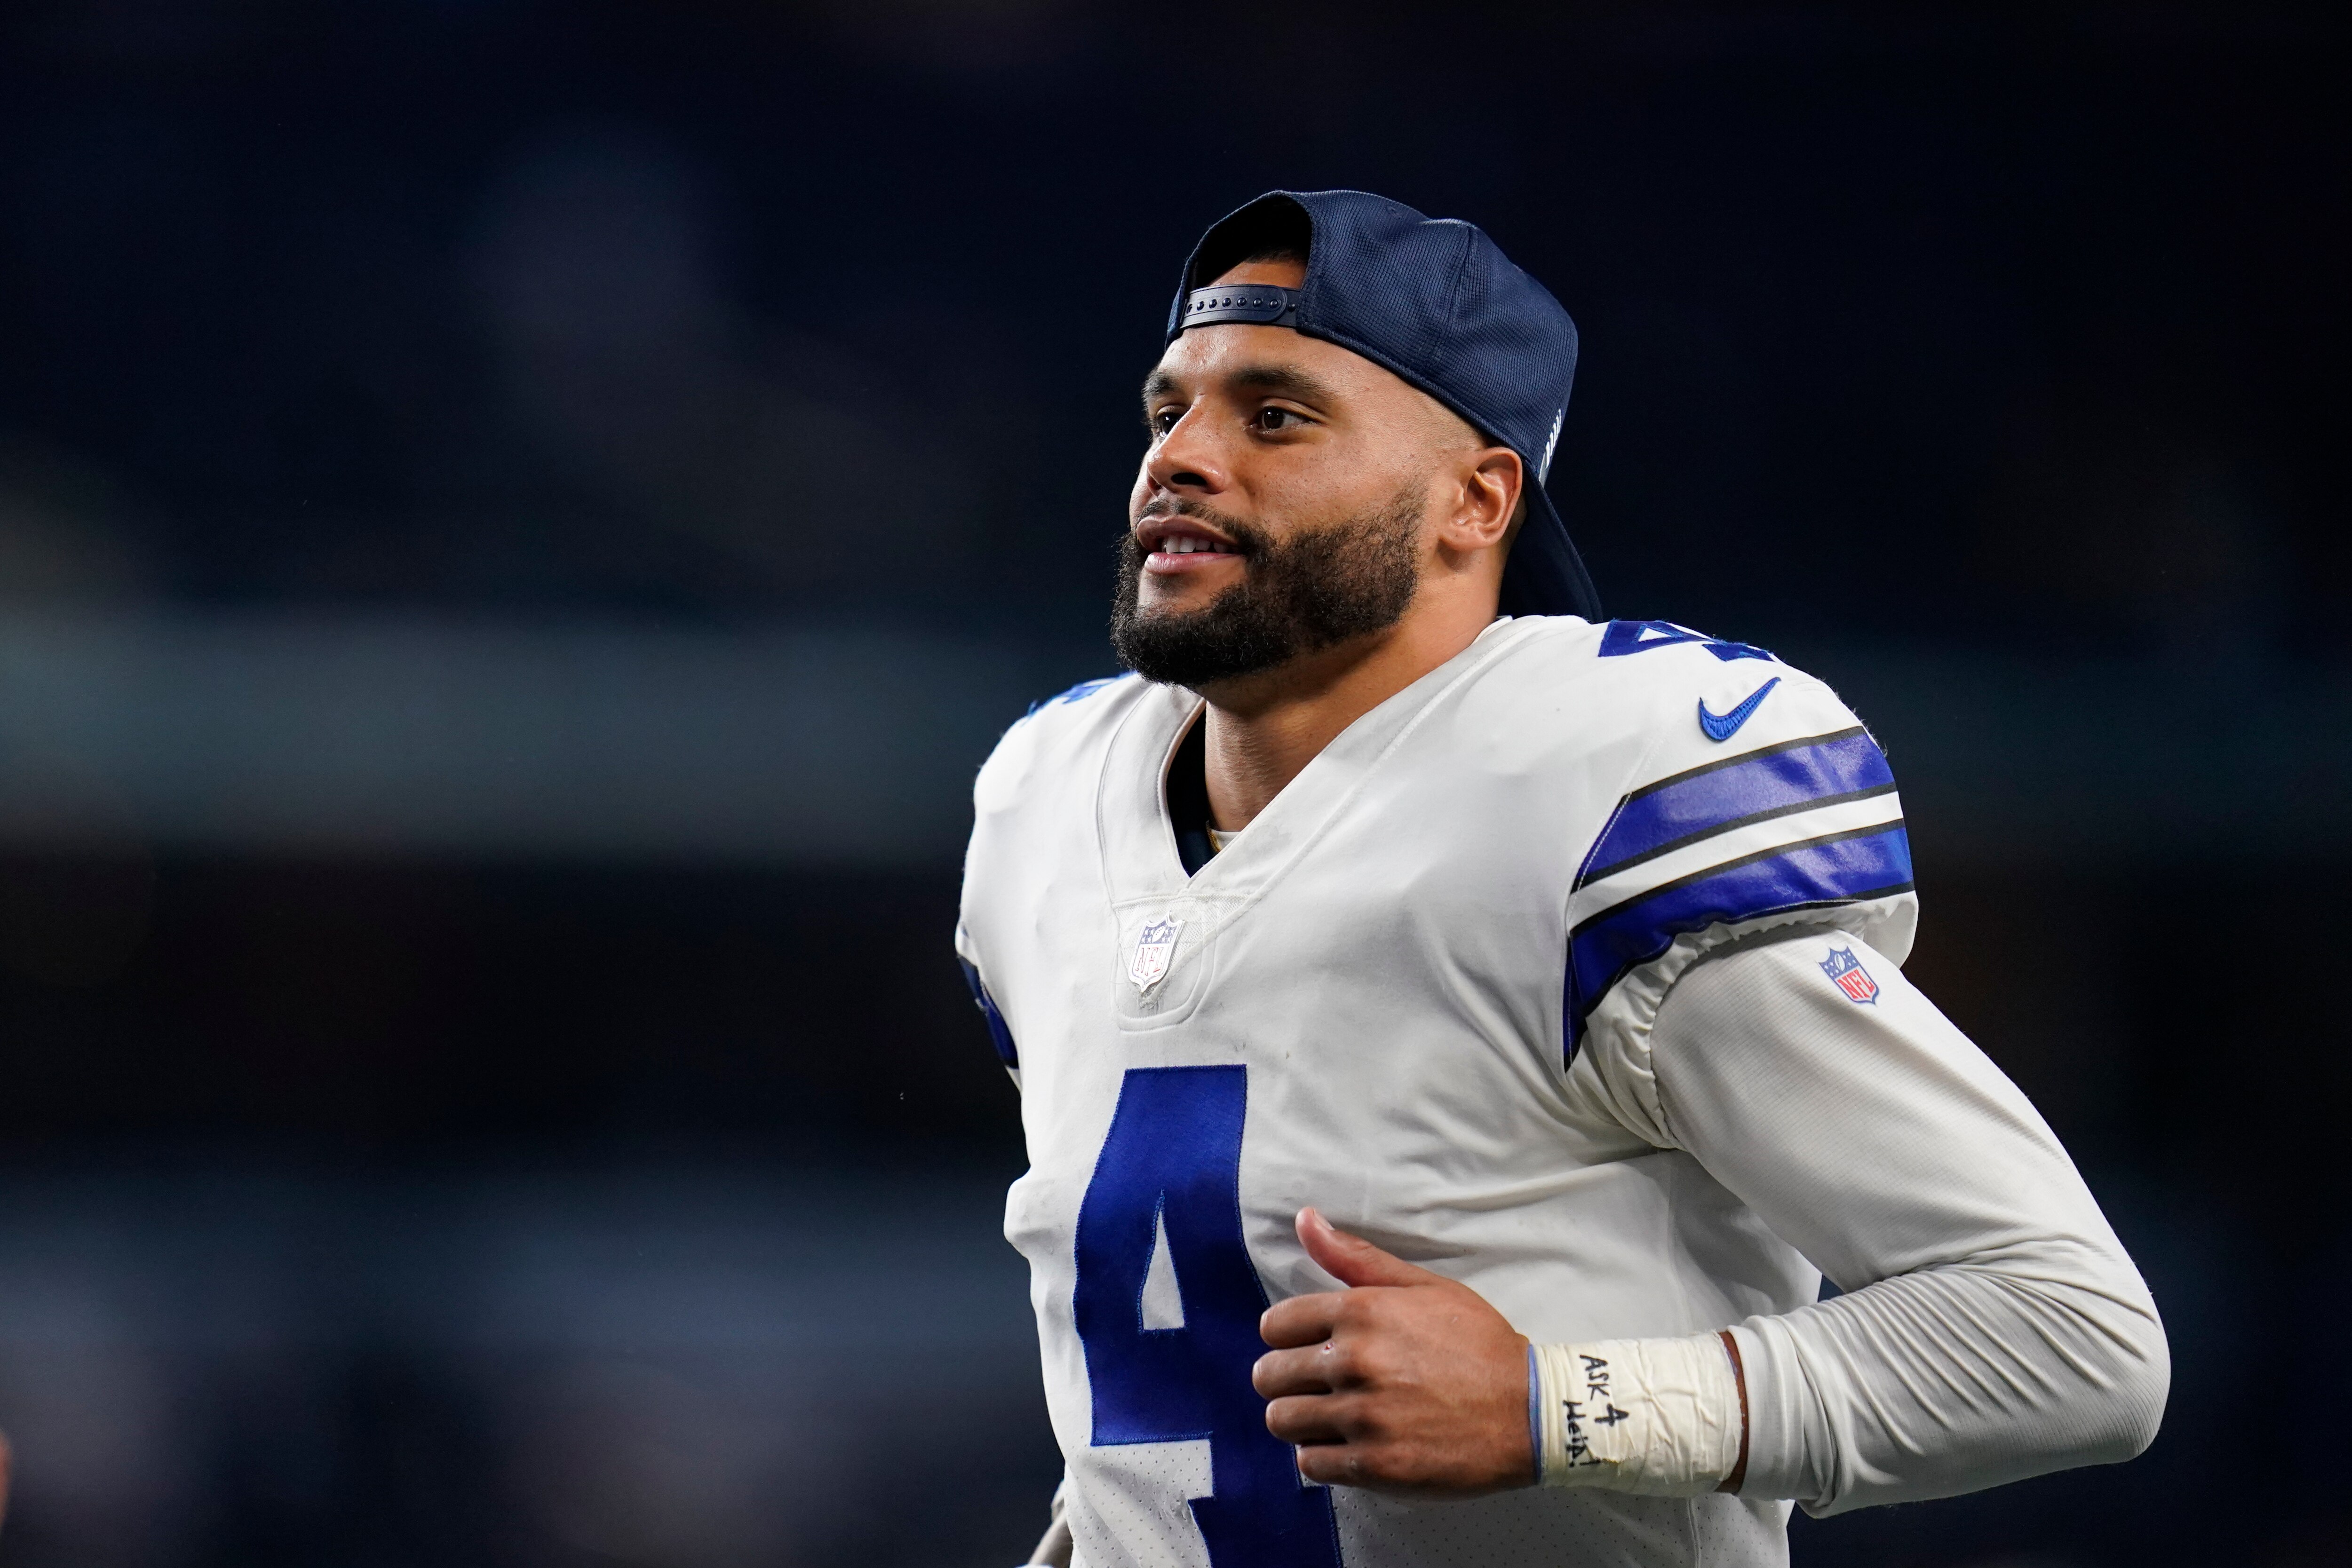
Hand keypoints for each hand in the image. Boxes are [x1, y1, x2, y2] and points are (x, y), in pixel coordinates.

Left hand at [1252, 1207, 1532, 1496]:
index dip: (1287, 1337)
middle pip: (1269, 1376)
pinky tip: (1349, 1445)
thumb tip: (1304, 1219)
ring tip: (1331, 1416)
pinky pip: (1309, 1464)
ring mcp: (1363, 1416)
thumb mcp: (1423, 1287)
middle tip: (1319, 1385)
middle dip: (1288, 1380)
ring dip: (1301, 1420)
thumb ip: (1356, 1258)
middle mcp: (1355, 1362)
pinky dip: (1321, 1456)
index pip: (1275, 1325)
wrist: (1531, 1411)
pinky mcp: (1374, 1465)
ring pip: (1283, 1421)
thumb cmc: (1479, 1345)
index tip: (1307, 1347)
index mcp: (1361, 1313)